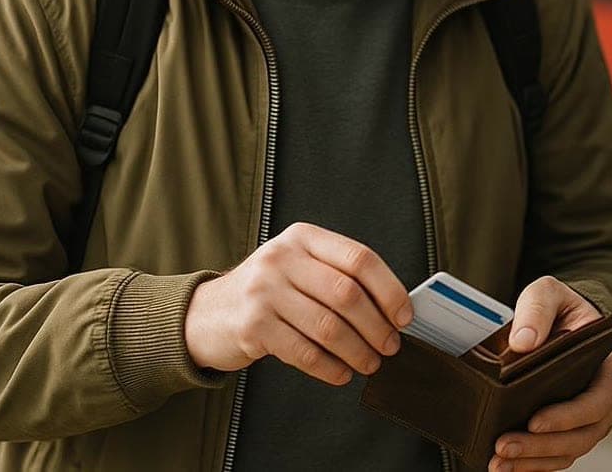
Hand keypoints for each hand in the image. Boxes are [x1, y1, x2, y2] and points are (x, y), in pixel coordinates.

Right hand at [183, 222, 413, 385]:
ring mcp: (264, 292)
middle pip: (347, 295)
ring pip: (329, 327)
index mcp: (303, 237)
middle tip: (390, 346)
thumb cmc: (268, 292)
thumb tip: (393, 309)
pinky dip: (330, 367)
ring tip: (369, 364)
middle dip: (377, 326)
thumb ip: (338, 276)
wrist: (207, 313)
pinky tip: (341, 374)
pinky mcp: (252, 327)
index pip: (359, 258)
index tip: (404, 316)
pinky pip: (304, 352)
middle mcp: (282, 258)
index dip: (389, 290)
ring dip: (357, 351)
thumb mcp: (299, 267)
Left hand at [489, 276, 611, 471]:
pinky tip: (507, 467)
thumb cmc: (563, 308)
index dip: (566, 416)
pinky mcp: (580, 429)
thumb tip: (521, 343)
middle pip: (584, 433)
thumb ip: (537, 309)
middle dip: (542, 446)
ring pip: (572, 449)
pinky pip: (562, 454)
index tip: (532, 422)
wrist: (570, 323)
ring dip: (535, 461)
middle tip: (502, 446)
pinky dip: (536, 464)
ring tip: (498, 462)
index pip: (597, 400)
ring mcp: (599, 417)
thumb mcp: (549, 293)